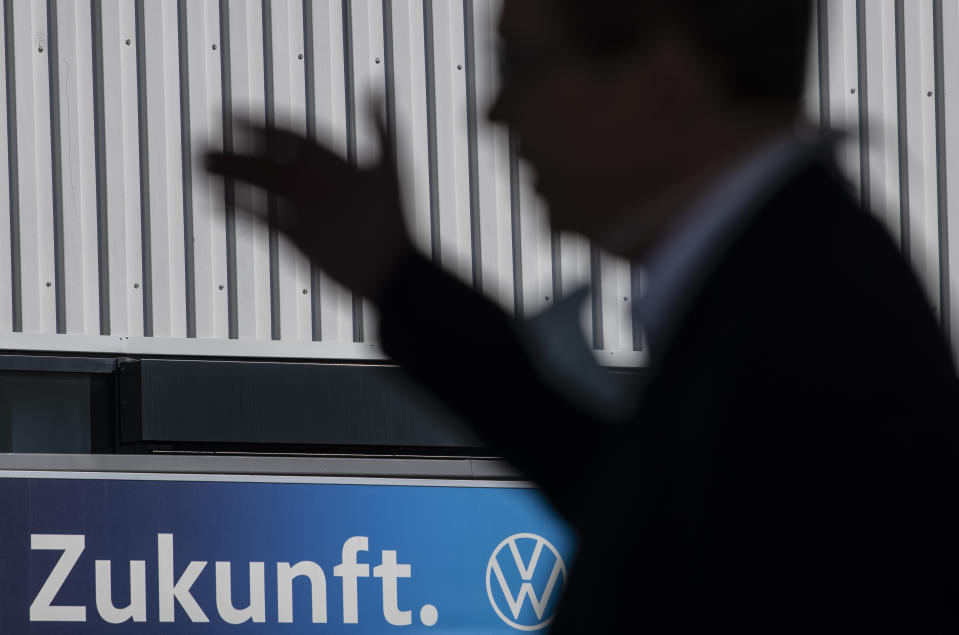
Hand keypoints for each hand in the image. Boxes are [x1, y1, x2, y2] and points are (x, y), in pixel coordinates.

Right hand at [204, 120, 413, 302]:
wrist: (391, 270)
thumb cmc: (395, 220)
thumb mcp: (389, 171)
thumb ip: (381, 128)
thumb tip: (376, 88)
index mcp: (331, 164)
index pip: (291, 138)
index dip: (263, 127)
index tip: (233, 116)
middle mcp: (313, 183)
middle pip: (268, 162)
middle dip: (238, 153)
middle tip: (206, 144)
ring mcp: (302, 209)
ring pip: (260, 187)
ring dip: (232, 176)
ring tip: (201, 165)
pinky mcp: (294, 236)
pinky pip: (261, 218)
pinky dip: (240, 209)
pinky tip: (218, 201)